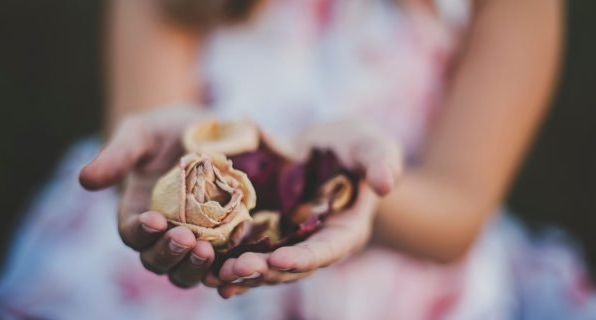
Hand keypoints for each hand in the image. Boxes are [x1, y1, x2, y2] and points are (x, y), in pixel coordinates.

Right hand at [79, 106, 215, 287]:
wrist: (202, 132)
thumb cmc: (163, 131)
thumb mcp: (140, 135)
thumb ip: (117, 155)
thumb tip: (85, 179)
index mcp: (137, 214)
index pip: (132, 234)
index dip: (140, 232)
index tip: (154, 219)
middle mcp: (162, 235)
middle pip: (158, 261)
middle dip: (169, 254)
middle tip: (186, 238)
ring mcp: (192, 241)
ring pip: (187, 271)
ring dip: (194, 267)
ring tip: (207, 251)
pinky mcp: (221, 240)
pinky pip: (221, 263)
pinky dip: (224, 267)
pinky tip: (235, 256)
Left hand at [206, 119, 402, 298]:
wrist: (327, 147)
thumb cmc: (355, 146)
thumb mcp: (372, 145)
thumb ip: (381, 161)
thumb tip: (386, 183)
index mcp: (346, 229)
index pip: (328, 249)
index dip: (305, 258)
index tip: (279, 260)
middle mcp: (318, 243)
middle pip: (292, 266)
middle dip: (264, 271)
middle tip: (235, 270)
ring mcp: (293, 241)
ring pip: (268, 266)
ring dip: (243, 273)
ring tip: (215, 274)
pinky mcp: (271, 235)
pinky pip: (251, 253)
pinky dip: (232, 263)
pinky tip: (208, 270)